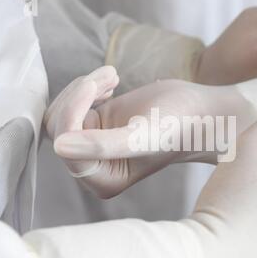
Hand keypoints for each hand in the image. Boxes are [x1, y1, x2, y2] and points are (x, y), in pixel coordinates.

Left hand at [45, 67, 255, 198]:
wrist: (198, 111)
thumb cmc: (178, 125)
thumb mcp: (142, 136)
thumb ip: (102, 146)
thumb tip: (59, 147)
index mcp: (104, 180)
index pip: (66, 149)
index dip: (72, 113)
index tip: (94, 86)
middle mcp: (95, 167)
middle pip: (58, 130)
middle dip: (78, 96)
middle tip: (109, 77)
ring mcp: (93, 145)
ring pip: (61, 114)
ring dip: (83, 88)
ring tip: (112, 77)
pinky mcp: (97, 125)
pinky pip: (72, 104)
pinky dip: (87, 87)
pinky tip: (112, 81)